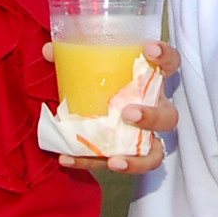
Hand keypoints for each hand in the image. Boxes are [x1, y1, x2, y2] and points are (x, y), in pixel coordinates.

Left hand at [44, 38, 182, 175]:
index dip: (165, 56)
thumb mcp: (88, 67)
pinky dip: (92, 163)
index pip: (169, 64)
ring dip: (138, 158)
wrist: (93, 110)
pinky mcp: (124, 156)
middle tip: (128, 114)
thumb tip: (48, 50)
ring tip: (114, 160)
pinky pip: (119, 167)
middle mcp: (153, 109)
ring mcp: (143, 137)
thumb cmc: (101, 83)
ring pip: (156, 151)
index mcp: (149, 82)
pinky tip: (68, 159)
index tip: (149, 49)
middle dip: (152, 117)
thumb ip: (71, 57)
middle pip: (169, 116)